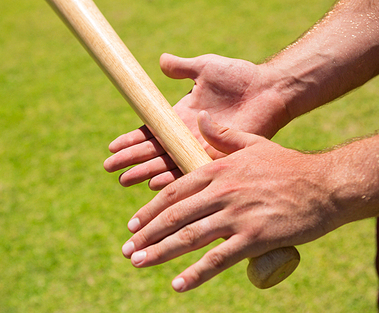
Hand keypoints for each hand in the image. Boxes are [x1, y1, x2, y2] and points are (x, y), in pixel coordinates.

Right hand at [104, 53, 289, 189]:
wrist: (268, 89)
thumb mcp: (204, 68)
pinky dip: (173, 177)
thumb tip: (161, 61)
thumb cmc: (238, 77)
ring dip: (145, 172)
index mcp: (180, 117)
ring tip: (125, 180)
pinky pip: (190, 170)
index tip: (111, 147)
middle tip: (110, 169)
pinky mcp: (216, 157)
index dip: (131, 140)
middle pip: (153, 151)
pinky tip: (155, 185)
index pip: (150, 132)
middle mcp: (187, 137)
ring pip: (167, 164)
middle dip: (131, 160)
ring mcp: (200, 148)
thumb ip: (182, 67)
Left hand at [121, 112, 338, 291]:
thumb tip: (200, 117)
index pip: (174, 191)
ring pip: (189, 237)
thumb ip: (224, 134)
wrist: (328, 184)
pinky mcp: (255, 238)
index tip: (134, 225)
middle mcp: (224, 191)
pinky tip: (177, 284)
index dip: (150, 210)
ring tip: (138, 263)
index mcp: (220, 169)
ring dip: (160, 252)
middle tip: (127, 249)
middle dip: (147, 234)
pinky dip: (196, 273)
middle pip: (175, 215)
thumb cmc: (290, 166)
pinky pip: (219, 259)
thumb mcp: (255, 143)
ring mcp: (238, 215)